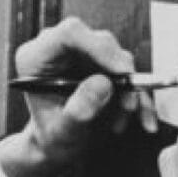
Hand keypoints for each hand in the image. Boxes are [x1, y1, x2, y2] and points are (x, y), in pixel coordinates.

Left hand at [0, 17, 157, 176]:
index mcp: (36, 58)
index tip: (122, 72)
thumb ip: (79, 110)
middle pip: (100, 42)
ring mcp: (81, 52)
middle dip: (122, 74)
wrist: (60, 143)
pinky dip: (137, 95)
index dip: (100, 47)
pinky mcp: (100, 61)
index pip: (69, 33)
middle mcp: (59, 49)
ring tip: (122, 122)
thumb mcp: (62, 132)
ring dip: (131, 90)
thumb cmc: (53, 136)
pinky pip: (127, 71)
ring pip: (119, 58)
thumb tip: (103, 83)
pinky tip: (141, 119)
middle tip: (129, 107)